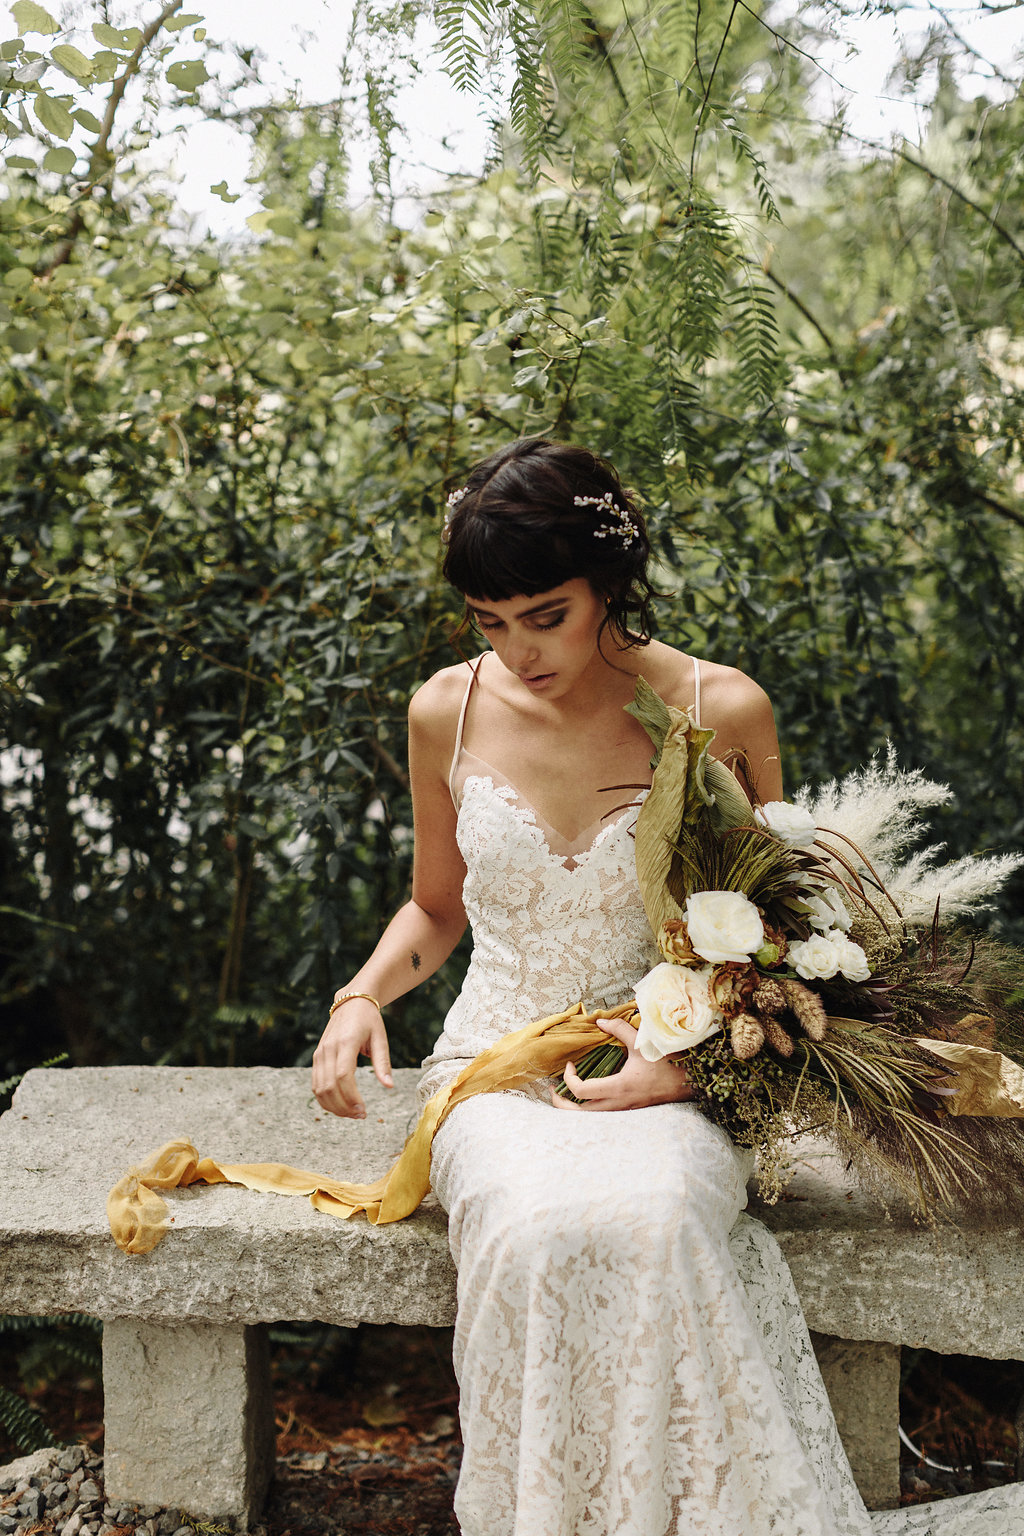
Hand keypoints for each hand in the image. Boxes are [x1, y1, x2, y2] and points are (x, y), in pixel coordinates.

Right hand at [312, 997, 392, 1119]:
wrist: (350, 1003)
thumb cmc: (369, 1020)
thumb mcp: (380, 1038)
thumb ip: (383, 1063)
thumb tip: (389, 1086)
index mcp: (345, 1042)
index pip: (342, 1076)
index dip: (351, 1097)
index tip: (364, 1110)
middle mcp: (328, 1049)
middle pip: (329, 1086)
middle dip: (343, 1107)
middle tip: (361, 1116)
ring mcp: (319, 1054)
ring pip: (319, 1089)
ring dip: (334, 1106)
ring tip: (352, 1114)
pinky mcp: (316, 1058)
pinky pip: (316, 1085)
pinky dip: (325, 1100)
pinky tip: (341, 1106)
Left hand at [550, 1015, 693, 1112]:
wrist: (687, 1084)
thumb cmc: (666, 1064)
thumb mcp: (642, 1044)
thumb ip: (620, 1029)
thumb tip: (600, 1021)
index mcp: (619, 1088)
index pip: (581, 1091)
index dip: (568, 1078)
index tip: (570, 1064)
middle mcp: (618, 1104)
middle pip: (579, 1115)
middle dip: (561, 1103)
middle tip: (553, 1090)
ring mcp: (622, 1111)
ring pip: (589, 1119)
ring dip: (573, 1108)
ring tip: (565, 1094)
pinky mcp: (627, 1112)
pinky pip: (600, 1116)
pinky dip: (587, 1108)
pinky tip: (586, 1095)